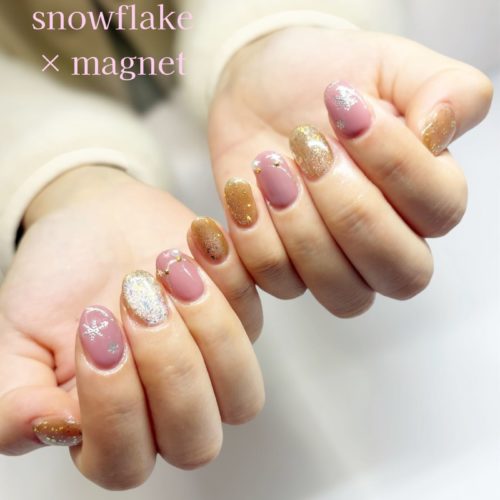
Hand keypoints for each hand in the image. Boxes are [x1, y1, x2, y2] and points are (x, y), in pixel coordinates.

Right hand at [0, 166, 263, 488]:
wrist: (94, 223)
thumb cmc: (58, 282)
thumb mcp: (16, 337)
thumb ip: (14, 398)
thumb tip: (45, 428)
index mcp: (111, 427)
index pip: (126, 461)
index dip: (115, 405)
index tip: (95, 329)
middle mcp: (169, 406)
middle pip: (196, 439)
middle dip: (168, 368)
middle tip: (135, 300)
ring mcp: (212, 364)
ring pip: (242, 393)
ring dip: (210, 332)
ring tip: (168, 272)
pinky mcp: (240, 316)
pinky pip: (255, 314)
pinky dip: (230, 277)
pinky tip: (194, 241)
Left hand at [208, 26, 492, 315]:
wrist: (260, 90)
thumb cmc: (326, 78)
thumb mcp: (389, 64)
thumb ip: (443, 89)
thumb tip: (441, 130)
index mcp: (427, 195)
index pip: (438, 211)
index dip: (394, 165)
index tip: (346, 108)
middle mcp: (388, 240)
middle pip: (398, 272)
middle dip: (349, 208)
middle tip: (309, 146)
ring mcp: (334, 262)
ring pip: (341, 291)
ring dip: (301, 229)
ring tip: (270, 166)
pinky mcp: (284, 265)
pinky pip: (279, 282)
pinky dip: (255, 238)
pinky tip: (242, 190)